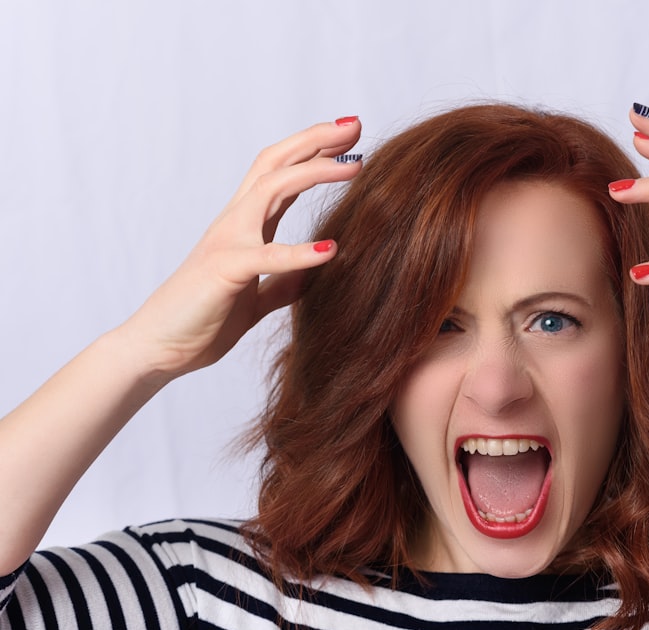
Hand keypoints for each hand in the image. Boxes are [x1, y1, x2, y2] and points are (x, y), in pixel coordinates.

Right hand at [119, 119, 362, 378]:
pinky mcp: (224, 272)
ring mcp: (227, 242)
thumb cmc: (199, 320)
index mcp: (244, 227)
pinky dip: (300, 252)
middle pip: (276, 163)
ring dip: (315, 173)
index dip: (314, 151)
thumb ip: (282, 283)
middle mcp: (235, 223)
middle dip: (315, 141)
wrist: (157, 349)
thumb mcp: (254, 300)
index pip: (281, 174)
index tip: (350, 139)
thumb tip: (313, 274)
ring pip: (271, 189)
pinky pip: (266, 257)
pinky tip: (331, 249)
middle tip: (356, 126)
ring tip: (355, 168)